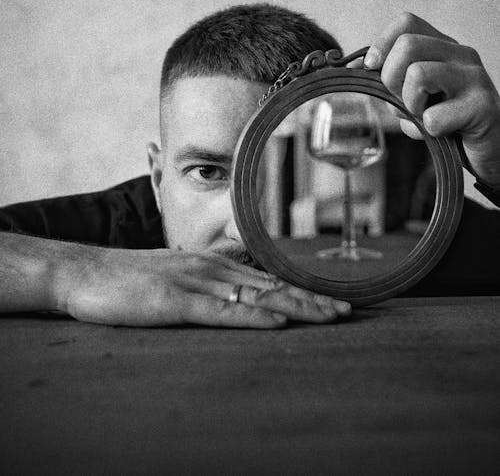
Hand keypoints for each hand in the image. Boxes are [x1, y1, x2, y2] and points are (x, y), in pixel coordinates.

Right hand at [57, 247, 350, 327]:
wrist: (84, 271)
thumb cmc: (129, 278)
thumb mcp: (175, 274)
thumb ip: (206, 279)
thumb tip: (236, 286)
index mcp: (212, 264)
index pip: (267, 280)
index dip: (303, 292)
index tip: (332, 302)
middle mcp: (210, 269)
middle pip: (271, 287)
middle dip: (311, 301)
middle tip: (347, 312)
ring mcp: (194, 283)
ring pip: (255, 297)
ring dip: (296, 308)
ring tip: (329, 317)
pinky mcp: (175, 301)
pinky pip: (220, 312)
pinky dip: (252, 318)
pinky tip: (276, 323)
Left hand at [364, 13, 499, 186]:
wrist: (486, 151)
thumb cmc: (445, 121)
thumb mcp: (412, 95)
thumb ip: (389, 80)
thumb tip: (355, 66)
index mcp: (443, 47)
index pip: (406, 23)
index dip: (381, 45)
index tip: (371, 68)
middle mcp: (461, 55)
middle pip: (407, 45)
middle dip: (391, 79)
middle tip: (405, 102)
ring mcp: (474, 78)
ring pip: (418, 74)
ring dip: (411, 105)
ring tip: (425, 116)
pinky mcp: (483, 106)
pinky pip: (434, 116)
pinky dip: (429, 131)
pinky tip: (444, 132)